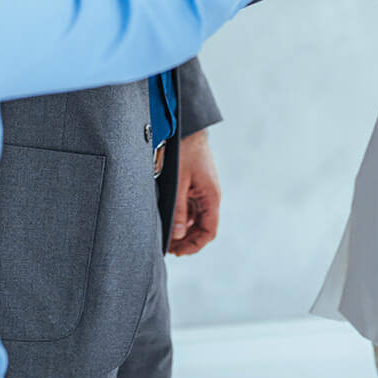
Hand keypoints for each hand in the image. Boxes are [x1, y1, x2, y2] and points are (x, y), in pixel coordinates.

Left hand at [170, 130, 220, 255]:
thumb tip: (178, 235)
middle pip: (203, 227)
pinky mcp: (196, 183)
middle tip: (168, 247)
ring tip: (166, 235)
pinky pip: (191, 205)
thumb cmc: (185, 150)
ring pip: (196, 217)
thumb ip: (179, 210)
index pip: (209, 231)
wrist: (187, 126)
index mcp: (211, 197)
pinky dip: (182, 215)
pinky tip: (169, 218)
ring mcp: (203, 189)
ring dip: (184, 228)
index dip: (194, 245)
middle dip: (187, 240)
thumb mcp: (179, 182)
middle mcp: (210, 195)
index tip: (177, 252)